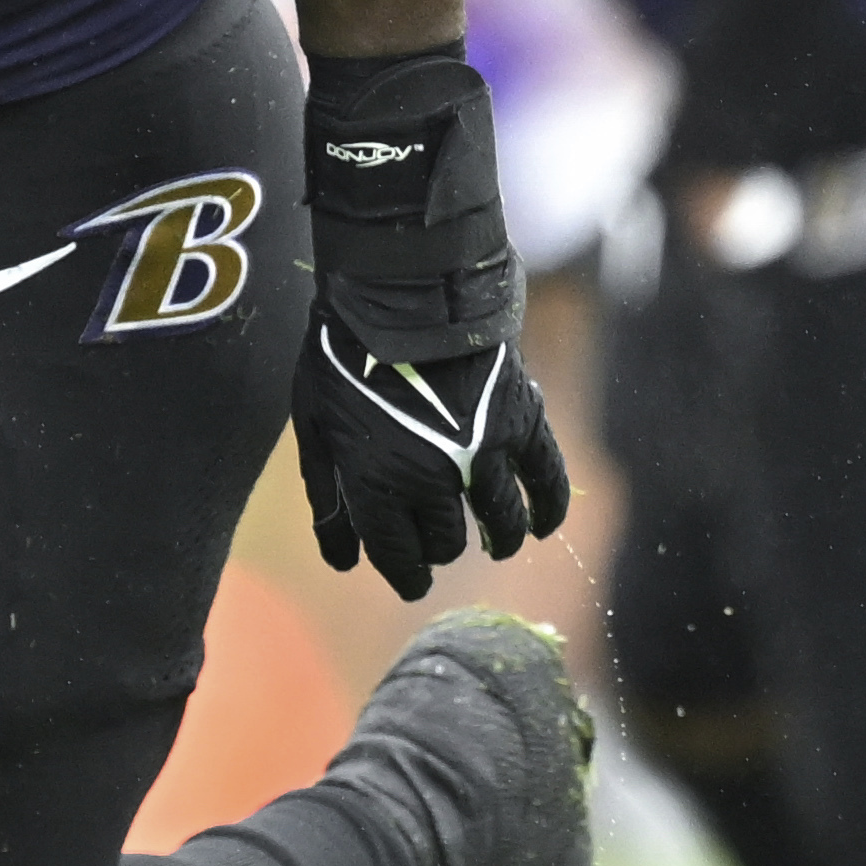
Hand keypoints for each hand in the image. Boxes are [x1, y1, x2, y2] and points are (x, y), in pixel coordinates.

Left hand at [291, 47, 572, 598]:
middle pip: (449, 542)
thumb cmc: (345, 353)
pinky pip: (547, 480)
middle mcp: (436, 480)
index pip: (400, 557)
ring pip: (501, 523)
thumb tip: (340, 557)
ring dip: (499, 538)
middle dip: (441, 547)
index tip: (410, 578)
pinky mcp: (522, 423)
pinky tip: (544, 526)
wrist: (401, 287)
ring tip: (497, 540)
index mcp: (380, 484)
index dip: (406, 574)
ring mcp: (484, 454)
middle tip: (438, 542)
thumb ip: (328, 495)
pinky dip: (549, 508)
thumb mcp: (316, 425)